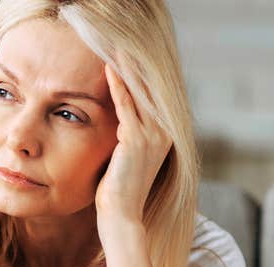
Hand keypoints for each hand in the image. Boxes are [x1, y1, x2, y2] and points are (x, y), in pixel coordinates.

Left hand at [95, 62, 172, 223]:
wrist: (121, 216)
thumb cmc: (119, 191)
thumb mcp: (127, 159)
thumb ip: (129, 138)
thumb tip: (120, 125)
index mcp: (164, 136)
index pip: (151, 97)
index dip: (139, 75)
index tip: (125, 56)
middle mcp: (164, 133)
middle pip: (148, 89)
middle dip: (134, 65)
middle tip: (120, 43)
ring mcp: (153, 136)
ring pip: (138, 92)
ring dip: (126, 68)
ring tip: (115, 47)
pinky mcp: (136, 139)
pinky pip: (126, 105)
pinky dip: (117, 85)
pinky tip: (109, 67)